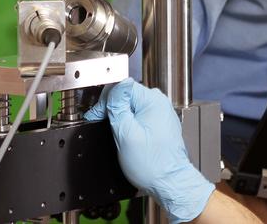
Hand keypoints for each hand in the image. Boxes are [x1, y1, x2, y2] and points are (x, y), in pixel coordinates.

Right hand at [84, 78, 214, 223]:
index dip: (105, 101)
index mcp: (152, 100)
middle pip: (127, 95)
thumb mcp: (125, 133)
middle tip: (101, 124)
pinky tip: (127, 136)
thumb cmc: (152, 163)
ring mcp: (161, 112)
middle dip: (112, 109)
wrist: (169, 182)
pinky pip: (140, 116)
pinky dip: (130, 124)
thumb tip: (116, 85)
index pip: (122, 87)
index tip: (97, 115)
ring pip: (132, 106)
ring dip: (120, 117)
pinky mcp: (160, 123)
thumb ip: (118, 107)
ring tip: (114, 133)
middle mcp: (159, 102)